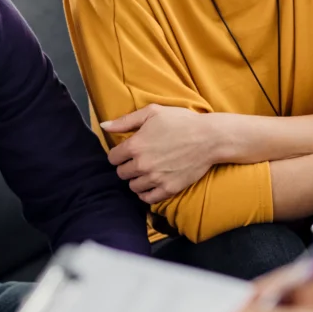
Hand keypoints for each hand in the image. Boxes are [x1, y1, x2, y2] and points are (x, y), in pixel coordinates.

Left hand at [102, 105, 216, 203]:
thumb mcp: (152, 113)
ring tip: (146, 172)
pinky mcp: (168, 189)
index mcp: (135, 145)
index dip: (118, 154)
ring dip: (137, 180)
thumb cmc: (181, 121)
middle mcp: (142, 164)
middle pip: (121, 174)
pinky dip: (146, 194)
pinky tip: (151, 184)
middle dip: (127, 167)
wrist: (209, 138)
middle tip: (138, 161)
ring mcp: (155, 178)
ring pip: (133, 187)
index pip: (112, 158)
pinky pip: (147, 199)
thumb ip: (125, 121)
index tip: (127, 152)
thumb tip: (103, 126)